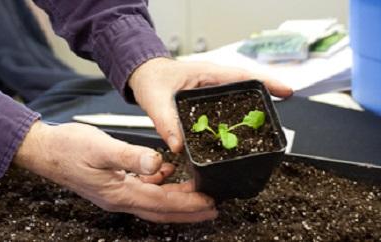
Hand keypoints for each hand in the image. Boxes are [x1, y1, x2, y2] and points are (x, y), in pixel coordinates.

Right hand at [14, 121, 216, 222]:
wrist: (46, 150)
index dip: (188, 204)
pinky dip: (159, 183)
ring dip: (176, 197)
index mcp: (120, 193)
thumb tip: (158, 163)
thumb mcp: (101, 148)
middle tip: (212, 206)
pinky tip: (168, 172)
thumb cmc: (69, 149)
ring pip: (155, 200)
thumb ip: (130, 156)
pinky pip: (143, 188)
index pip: (162, 203)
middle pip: (162, 210)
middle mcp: (121, 198)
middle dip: (188, 210)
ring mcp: (117, 192)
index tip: (209, 202)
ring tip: (197, 192)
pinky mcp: (115, 184)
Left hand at [129, 58, 292, 152]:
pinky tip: (241, 131)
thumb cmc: (152, 80)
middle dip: (265, 99)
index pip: (244, 76)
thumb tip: (179, 145)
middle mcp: (215, 80)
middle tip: (278, 118)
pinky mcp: (208, 100)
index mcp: (208, 73)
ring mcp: (213, 90)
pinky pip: (228, 107)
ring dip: (253, 109)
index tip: (287, 92)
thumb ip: (166, 122)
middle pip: (248, 88)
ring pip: (239, 98)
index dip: (267, 83)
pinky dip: (238, 116)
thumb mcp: (156, 100)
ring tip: (266, 127)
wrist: (144, 77)